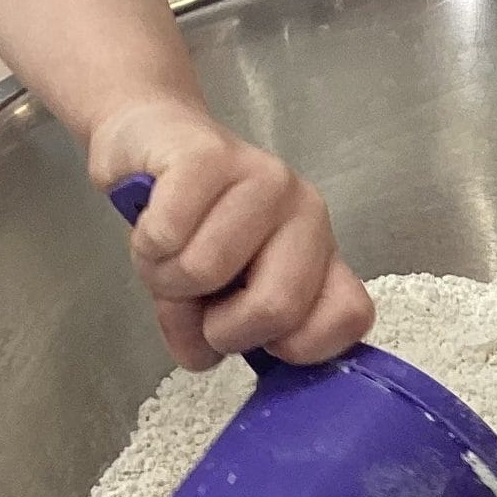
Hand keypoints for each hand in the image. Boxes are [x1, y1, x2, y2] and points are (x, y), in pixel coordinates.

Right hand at [87, 98, 373, 369]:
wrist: (152, 141)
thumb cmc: (191, 223)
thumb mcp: (213, 293)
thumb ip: (219, 330)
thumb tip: (202, 356)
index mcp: (319, 250)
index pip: (350, 315)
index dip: (296, 348)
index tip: (251, 336)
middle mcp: (305, 210)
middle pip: (276, 307)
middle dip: (218, 327)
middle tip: (196, 300)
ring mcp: (263, 178)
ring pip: (205, 270)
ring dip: (166, 277)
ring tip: (167, 250)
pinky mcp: (210, 156)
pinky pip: (168, 235)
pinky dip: (146, 243)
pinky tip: (151, 220)